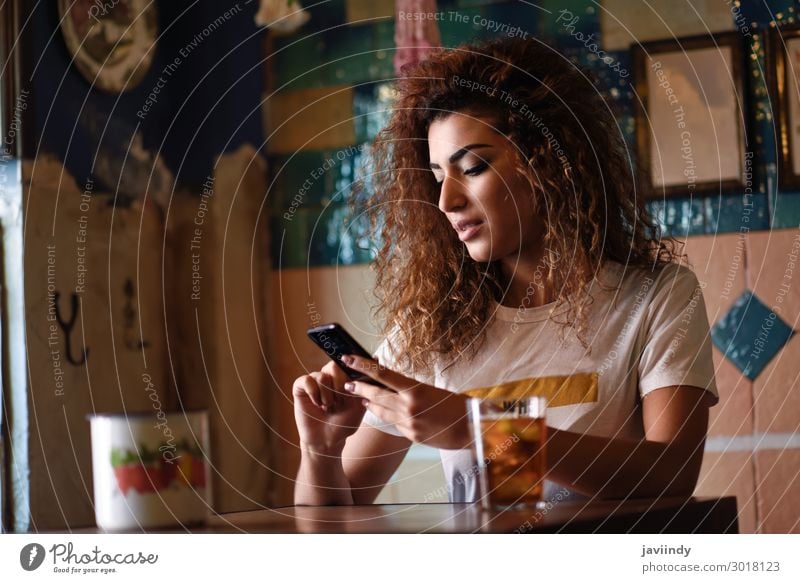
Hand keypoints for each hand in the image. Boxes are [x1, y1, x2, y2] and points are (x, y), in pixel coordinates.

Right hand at [292, 360, 366, 454]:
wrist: (328, 439)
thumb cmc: (345, 422)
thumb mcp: (361, 403)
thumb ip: (367, 383)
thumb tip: (376, 359)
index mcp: (344, 376)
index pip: (348, 362)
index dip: (350, 373)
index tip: (351, 389)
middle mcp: (329, 374)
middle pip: (334, 366)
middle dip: (339, 388)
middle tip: (339, 404)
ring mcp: (315, 379)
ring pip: (322, 376)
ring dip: (328, 396)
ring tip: (328, 407)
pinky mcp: (300, 386)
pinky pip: (307, 380)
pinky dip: (314, 394)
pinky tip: (317, 404)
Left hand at [340, 354, 470, 448]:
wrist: (472, 430)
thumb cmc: (458, 405)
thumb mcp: (433, 390)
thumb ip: (411, 388)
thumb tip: (393, 383)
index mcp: (415, 390)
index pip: (382, 374)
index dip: (362, 365)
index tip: (348, 358)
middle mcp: (408, 407)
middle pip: (376, 394)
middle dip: (359, 387)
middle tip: (347, 383)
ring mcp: (408, 423)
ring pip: (381, 410)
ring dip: (370, 402)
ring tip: (361, 397)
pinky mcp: (410, 435)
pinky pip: (393, 423)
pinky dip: (385, 415)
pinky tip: (380, 411)